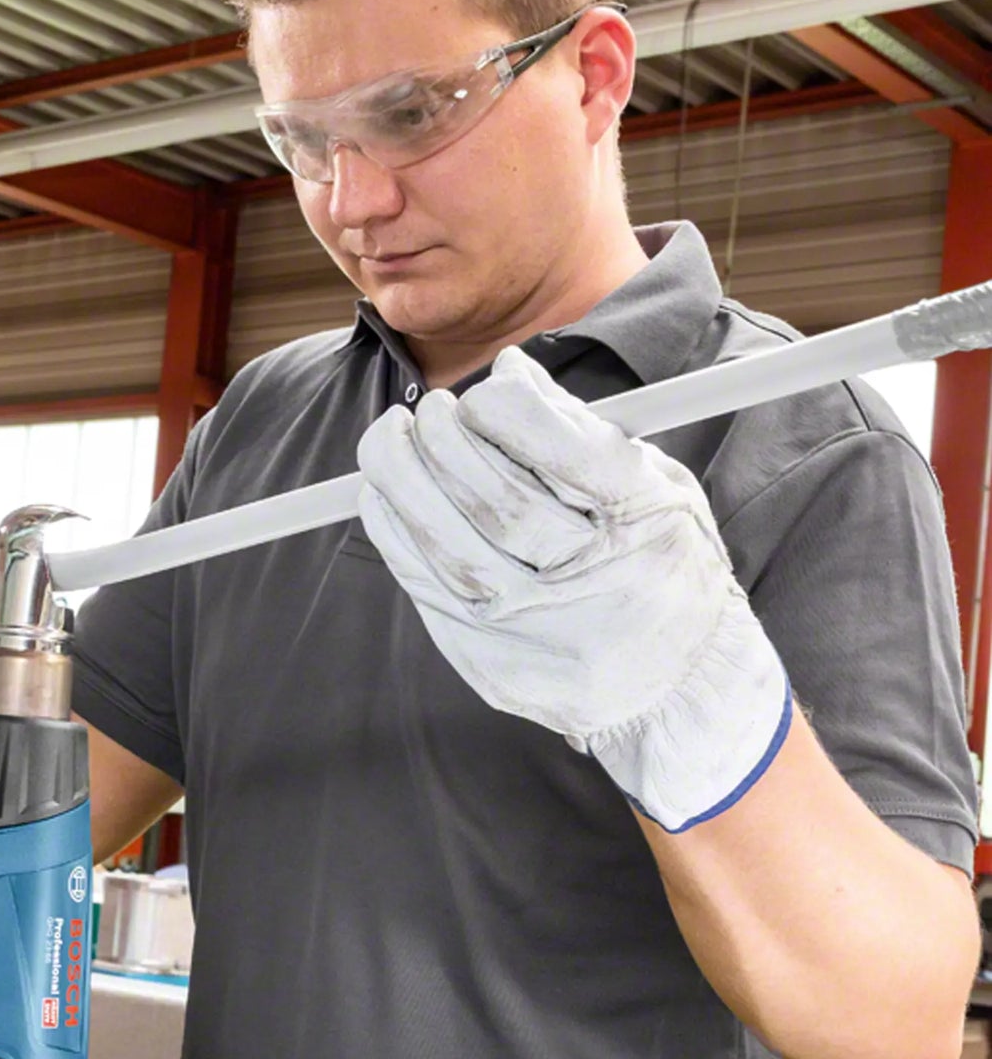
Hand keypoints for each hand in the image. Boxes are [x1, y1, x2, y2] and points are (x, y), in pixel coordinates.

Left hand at [357, 345, 789, 831]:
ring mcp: (536, 632)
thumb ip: (581, 431)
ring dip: (402, 478)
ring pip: (447, 546)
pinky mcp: (491, 664)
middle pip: (496, 502)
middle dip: (446, 439)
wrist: (673, 687)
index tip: (486, 392)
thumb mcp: (657, 488)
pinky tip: (384, 492)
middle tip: (430, 408)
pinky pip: (423, 587)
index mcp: (646, 525)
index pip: (567, 455)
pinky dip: (393, 530)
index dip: (509, 412)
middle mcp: (591, 584)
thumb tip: (506, 371)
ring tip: (392, 435)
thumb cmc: (662, 568)